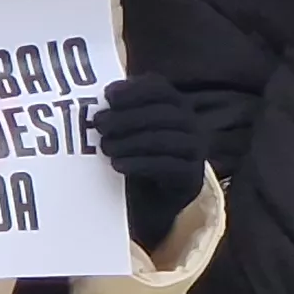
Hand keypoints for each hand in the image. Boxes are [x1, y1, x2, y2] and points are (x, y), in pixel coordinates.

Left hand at [93, 74, 205, 248]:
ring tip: (105, 147)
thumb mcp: (129, 131)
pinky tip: (118, 165)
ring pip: (163, 139)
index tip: (107, 96)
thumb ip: (120, 113)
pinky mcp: (192, 178)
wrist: (152, 204)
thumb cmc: (137, 159)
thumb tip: (97, 103)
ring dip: (130, 141)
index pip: (160, 89)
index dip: (134, 90)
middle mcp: (192, 125)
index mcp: (177, 106)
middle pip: (161, 113)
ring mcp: (196, 151)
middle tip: (98, 124)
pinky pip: (167, 167)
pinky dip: (139, 164)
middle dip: (126, 117)